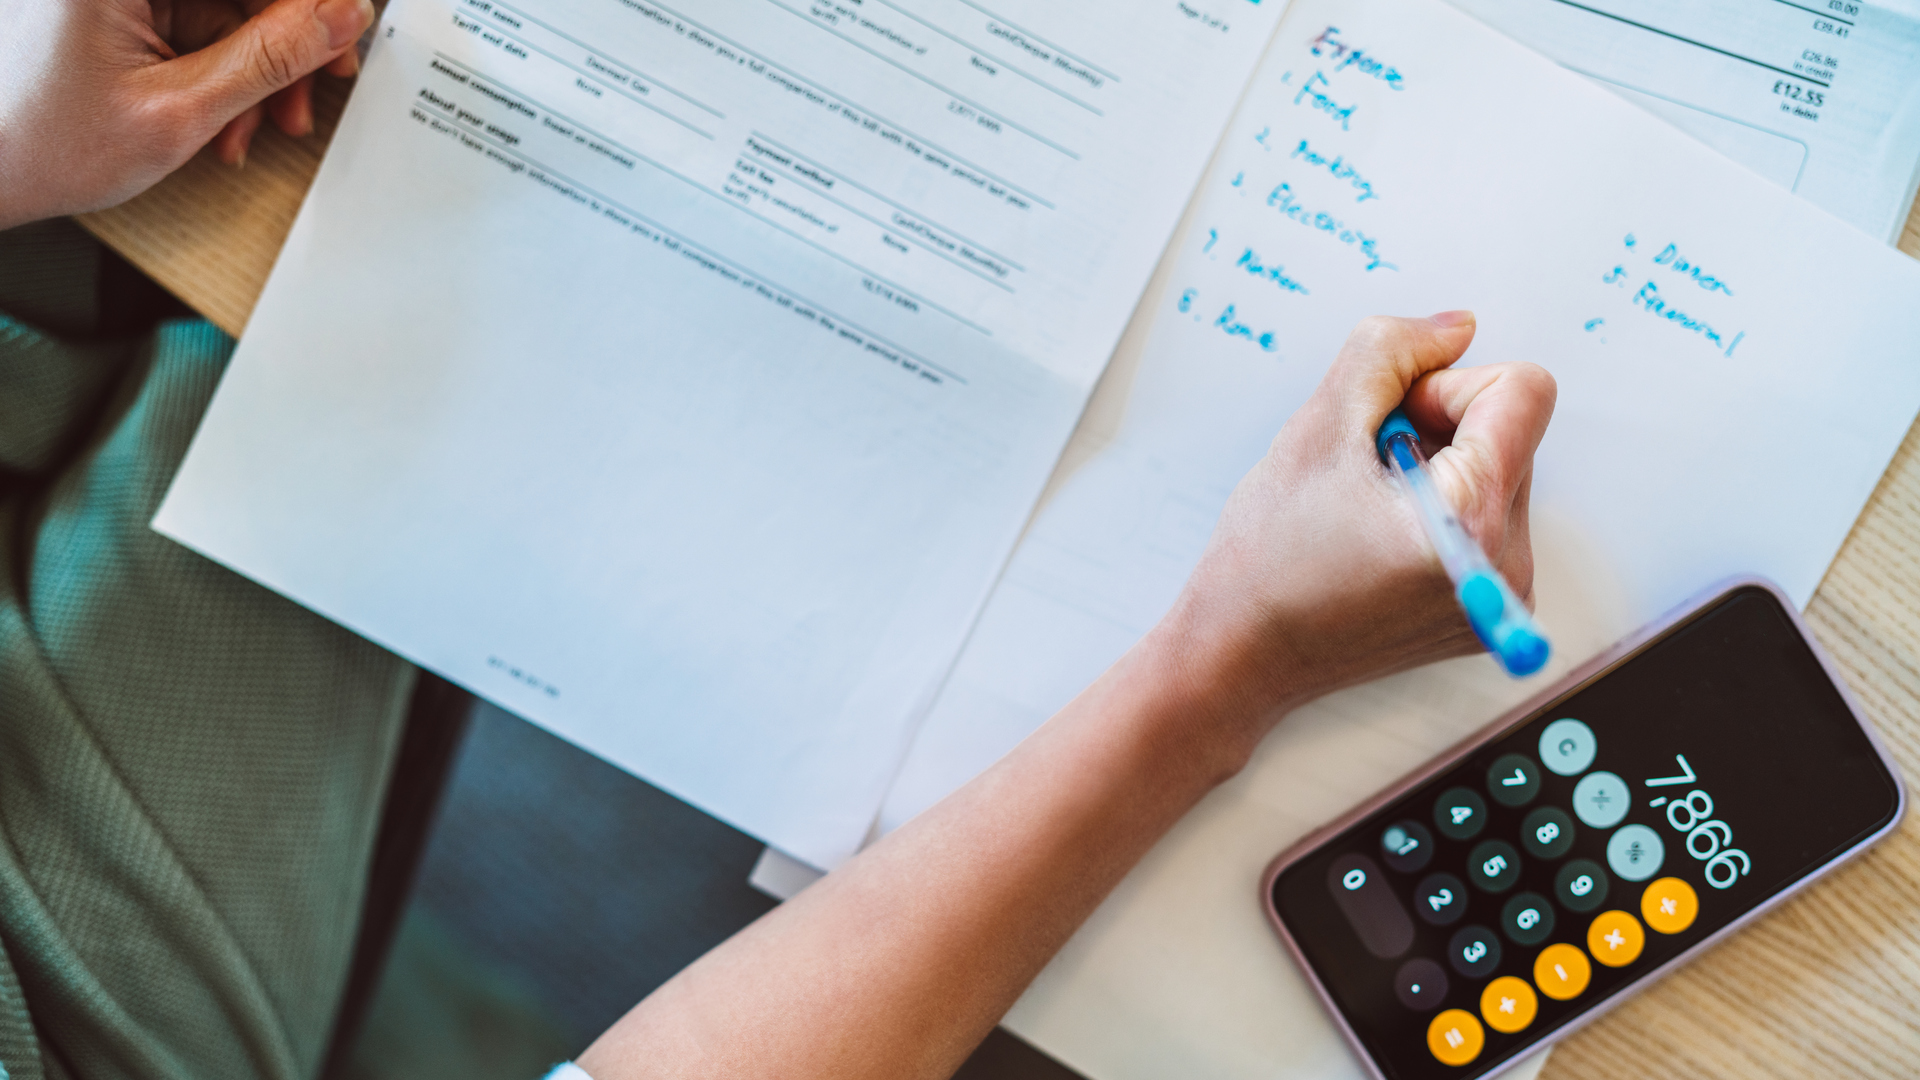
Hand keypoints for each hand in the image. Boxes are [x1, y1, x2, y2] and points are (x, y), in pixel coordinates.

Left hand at [0, 0, 374, 228]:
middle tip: (313, 92)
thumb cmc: (45, 145)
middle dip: (284, 44)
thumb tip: (343, 14)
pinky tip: (224, 118)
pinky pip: (200, 24)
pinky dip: (222, 72)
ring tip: (254, 128)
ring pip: (228, 9)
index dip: (310, 4)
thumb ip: (269, 58)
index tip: (347, 30)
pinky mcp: (118, 5)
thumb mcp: (179, 110)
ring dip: (255, 70)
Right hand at [1158, 311, 1555, 758]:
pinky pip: (1487, 518)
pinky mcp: (1490, 611)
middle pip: (1511, 433)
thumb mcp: (1317, 427)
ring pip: (1497, 472)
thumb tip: (1455, 328)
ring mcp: (1505, 595)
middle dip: (1439, 431)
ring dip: (1436, 468)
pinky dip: (1438, 509)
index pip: (1523, 392)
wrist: (1242, 655)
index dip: (1447, 388)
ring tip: (1367, 509)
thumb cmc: (1267, 556)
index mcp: (1473, 522)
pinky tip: (1379, 538)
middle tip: (1365, 471)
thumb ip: (1389, 351)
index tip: (1388, 426)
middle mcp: (1509, 568)